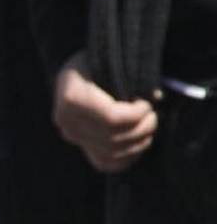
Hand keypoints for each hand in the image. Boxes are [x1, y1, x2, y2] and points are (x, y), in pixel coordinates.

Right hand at [52, 54, 157, 173]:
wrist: (75, 73)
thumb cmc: (96, 62)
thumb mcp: (110, 61)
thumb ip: (131, 77)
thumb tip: (156, 96)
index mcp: (72, 99)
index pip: (111, 119)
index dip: (136, 114)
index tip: (147, 103)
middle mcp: (68, 122)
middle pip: (113, 138)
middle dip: (142, 128)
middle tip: (152, 115)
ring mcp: (72, 137)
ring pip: (113, 153)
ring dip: (139, 143)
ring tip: (148, 126)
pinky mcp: (81, 147)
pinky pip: (107, 163)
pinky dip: (128, 158)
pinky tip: (138, 143)